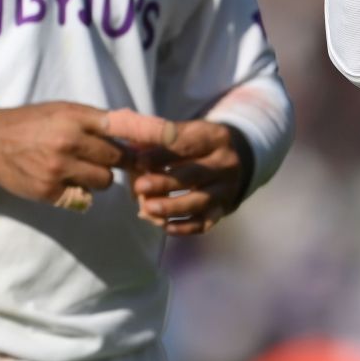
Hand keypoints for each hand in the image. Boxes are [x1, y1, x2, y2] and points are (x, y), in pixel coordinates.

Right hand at [0, 102, 157, 207]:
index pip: (122, 125)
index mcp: (75, 117)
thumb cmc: (31, 123)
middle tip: (101, 156)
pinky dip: (79, 192)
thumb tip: (137, 128)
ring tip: (78, 167)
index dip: (149, 132)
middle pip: (118, 159)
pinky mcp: (49, 192)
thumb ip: (96, 121)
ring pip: (104, 181)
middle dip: (115, 160)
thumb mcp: (63, 110)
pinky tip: (63, 180)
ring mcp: (59, 169)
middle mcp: (70, 142)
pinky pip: (83, 198)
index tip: (171, 137)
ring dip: (99, 177)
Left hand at [128, 120, 253, 236]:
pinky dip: (185, 227)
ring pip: (200, 201)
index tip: (138, 160)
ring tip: (148, 208)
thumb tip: (129, 152)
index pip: (187, 144)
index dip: (161, 153)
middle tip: (140, 187)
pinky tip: (166, 226)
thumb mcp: (182, 133)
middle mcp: (226, 162)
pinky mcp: (223, 209)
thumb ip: (155, 139)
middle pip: (195, 174)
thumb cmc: (195, 144)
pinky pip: (205, 222)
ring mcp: (227, 188)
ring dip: (173, 206)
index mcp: (215, 137)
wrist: (230, 161)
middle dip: (165, 182)